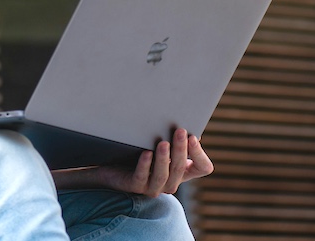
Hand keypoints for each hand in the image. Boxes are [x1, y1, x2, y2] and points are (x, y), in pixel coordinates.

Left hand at [92, 129, 213, 196]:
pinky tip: (146, 153)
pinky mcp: (135, 187)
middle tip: (180, 131)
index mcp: (181, 171)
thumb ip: (174, 139)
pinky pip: (142, 178)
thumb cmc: (139, 152)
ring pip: (163, 175)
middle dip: (180, 149)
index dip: (199, 153)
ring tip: (163, 142)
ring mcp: (153, 187)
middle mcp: (170, 182)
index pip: (202, 167)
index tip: (193, 136)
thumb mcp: (160, 144)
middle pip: (180, 168)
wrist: (111, 167)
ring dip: (164, 158)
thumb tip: (189, 126)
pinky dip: (145, 165)